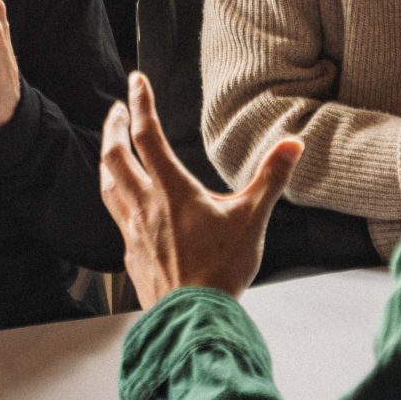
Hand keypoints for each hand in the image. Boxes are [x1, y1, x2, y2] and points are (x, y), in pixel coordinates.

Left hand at [100, 71, 303, 305]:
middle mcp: (145, 206)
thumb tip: (293, 143)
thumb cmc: (221, 270)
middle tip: (118, 110)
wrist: (193, 319)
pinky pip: (115, 216)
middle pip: (116, 156)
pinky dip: (115, 196)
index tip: (136, 80)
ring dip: (108, 159)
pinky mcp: (132, 255)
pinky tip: (123, 203)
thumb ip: (271, 178)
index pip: (148, 135)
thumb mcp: (253, 219)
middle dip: (115, 127)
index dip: (141, 103)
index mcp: (172, 190)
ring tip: (111, 148)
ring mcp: (134, 231)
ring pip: (108, 185)